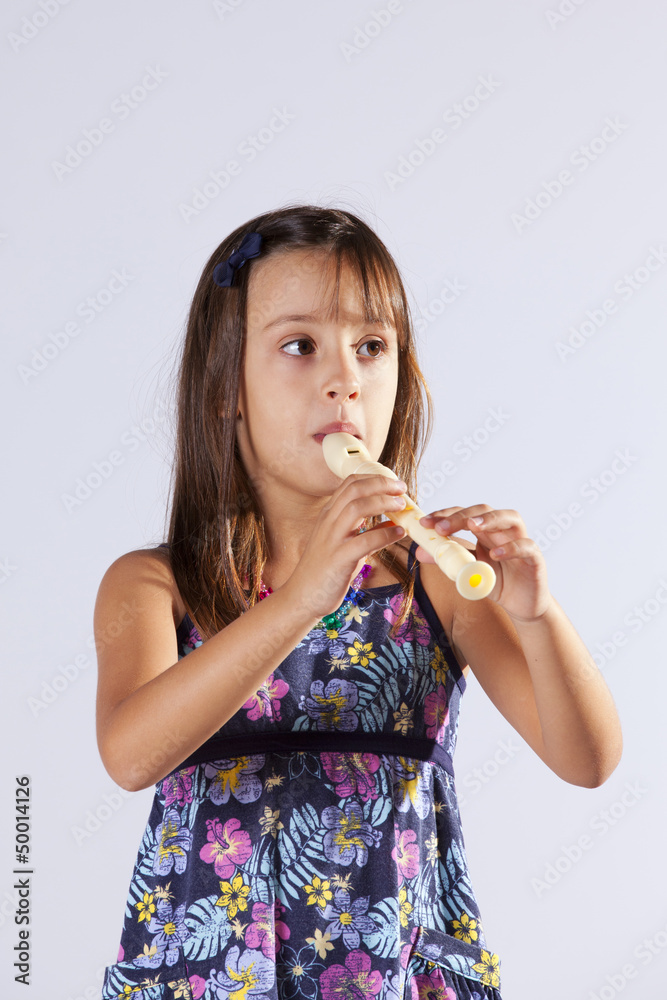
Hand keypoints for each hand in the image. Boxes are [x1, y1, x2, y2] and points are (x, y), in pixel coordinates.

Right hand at [283, 473, 407, 619]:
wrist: (302, 597)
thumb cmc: (324, 571)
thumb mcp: (345, 545)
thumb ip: (366, 532)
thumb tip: (392, 523)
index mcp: (329, 515)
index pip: (350, 483)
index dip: (374, 478)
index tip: (393, 483)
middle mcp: (328, 522)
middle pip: (355, 489)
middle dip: (382, 484)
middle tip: (402, 489)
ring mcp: (332, 539)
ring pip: (357, 507)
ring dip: (383, 502)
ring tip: (402, 506)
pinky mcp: (339, 559)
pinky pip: (365, 541)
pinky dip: (386, 534)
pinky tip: (399, 533)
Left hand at [417, 505, 550, 620]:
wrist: (522, 605)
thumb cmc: (495, 582)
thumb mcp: (466, 572)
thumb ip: (446, 560)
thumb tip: (419, 552)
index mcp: (485, 531)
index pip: (464, 514)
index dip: (445, 515)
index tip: (425, 523)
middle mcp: (503, 531)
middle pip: (484, 511)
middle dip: (461, 516)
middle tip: (441, 528)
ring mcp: (520, 541)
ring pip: (511, 518)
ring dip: (490, 519)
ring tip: (472, 525)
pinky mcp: (534, 558)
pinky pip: (526, 546)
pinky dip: (512, 547)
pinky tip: (496, 554)